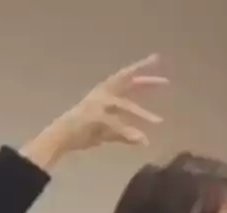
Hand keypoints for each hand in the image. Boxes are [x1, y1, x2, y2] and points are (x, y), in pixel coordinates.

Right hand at [20, 54, 167, 170]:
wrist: (60, 137)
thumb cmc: (82, 131)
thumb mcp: (107, 132)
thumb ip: (125, 133)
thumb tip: (143, 141)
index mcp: (105, 92)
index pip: (126, 78)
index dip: (141, 68)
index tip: (156, 58)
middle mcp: (102, 94)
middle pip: (127, 82)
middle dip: (146, 82)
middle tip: (166, 82)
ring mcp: (98, 104)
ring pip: (124, 104)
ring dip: (141, 113)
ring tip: (158, 121)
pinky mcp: (94, 117)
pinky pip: (115, 124)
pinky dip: (128, 132)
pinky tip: (142, 140)